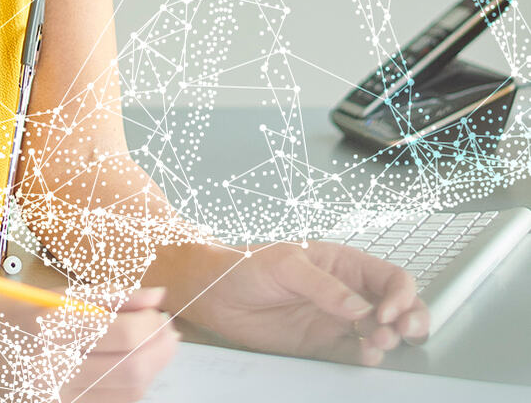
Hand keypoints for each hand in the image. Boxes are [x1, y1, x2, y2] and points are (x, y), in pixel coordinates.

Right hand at [0, 286, 178, 401]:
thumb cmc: (6, 318)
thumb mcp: (50, 296)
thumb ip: (108, 296)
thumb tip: (158, 295)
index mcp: (48, 328)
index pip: (122, 333)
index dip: (153, 325)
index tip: (162, 314)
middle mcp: (50, 369)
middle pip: (131, 368)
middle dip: (161, 350)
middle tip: (170, 333)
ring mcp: (53, 399)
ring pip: (126, 393)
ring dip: (150, 370)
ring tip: (153, 349)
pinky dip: (128, 388)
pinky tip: (130, 370)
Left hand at [182, 240, 428, 364]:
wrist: (214, 293)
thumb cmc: (246, 265)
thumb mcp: (286, 264)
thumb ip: (324, 286)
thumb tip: (360, 307)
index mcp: (343, 265)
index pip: (391, 279)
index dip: (401, 295)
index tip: (388, 311)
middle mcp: (347, 294)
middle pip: (398, 309)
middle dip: (410, 320)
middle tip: (399, 331)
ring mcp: (337, 322)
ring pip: (382, 335)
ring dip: (389, 341)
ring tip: (376, 343)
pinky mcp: (322, 346)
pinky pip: (354, 356)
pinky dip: (366, 359)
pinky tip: (364, 355)